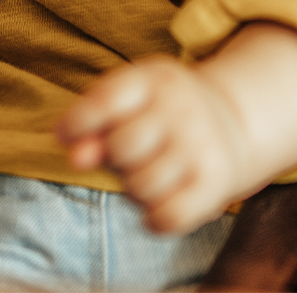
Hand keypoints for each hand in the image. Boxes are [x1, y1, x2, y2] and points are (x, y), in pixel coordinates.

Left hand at [57, 56, 258, 233]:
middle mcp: (183, 108)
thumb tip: (75, 157)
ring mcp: (202, 145)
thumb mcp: (128, 103)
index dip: (77, 122)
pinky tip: (158, 204)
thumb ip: (93, 124)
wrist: (232, 122)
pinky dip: (154, 218)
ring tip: (148, 174)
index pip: (105, 101)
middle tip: (129, 154)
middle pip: (120, 148)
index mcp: (156, 78)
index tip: (64, 134)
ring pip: (140, 188)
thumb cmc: (160, 115)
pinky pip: (167, 217)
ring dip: (133, 190)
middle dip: (114, 159)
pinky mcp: (216, 182)